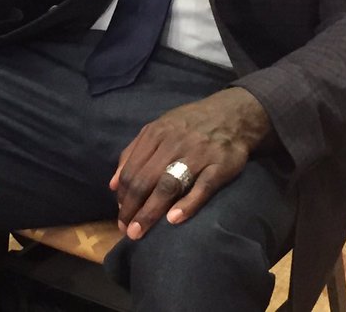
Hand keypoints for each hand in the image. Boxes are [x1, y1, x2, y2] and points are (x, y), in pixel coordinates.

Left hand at [110, 88, 270, 240]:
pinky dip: (187, 204)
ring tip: (139, 231)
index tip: (120, 216)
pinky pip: (202, 187)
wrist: (233, 114)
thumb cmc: (189, 125)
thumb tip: (113, 185)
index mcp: (156, 133)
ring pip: (169, 185)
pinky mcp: (219, 165)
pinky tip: (173, 220)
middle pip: (146, 180)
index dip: (123, 196)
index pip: (132, 170)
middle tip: (127, 231)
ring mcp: (197, 154)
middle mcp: (173, 143)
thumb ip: (133, 152)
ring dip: (151, 211)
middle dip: (132, 208)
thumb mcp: (158, 128)